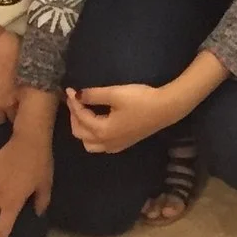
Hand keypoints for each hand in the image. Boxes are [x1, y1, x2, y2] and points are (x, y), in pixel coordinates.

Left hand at [64, 82, 180, 155]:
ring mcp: (115, 145)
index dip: (74, 103)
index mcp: (102, 130)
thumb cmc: (141, 100)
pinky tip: (98, 125)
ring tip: (83, 114)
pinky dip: (93, 136)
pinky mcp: (124, 143)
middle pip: (80, 134)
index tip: (70, 90)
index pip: (81, 117)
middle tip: (75, 101)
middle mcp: (106, 142)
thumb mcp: (116, 93)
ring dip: (82, 130)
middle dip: (74, 117)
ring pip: (89, 144)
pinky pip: (100, 145)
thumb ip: (94, 95)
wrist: (167, 108)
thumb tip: (77, 95)